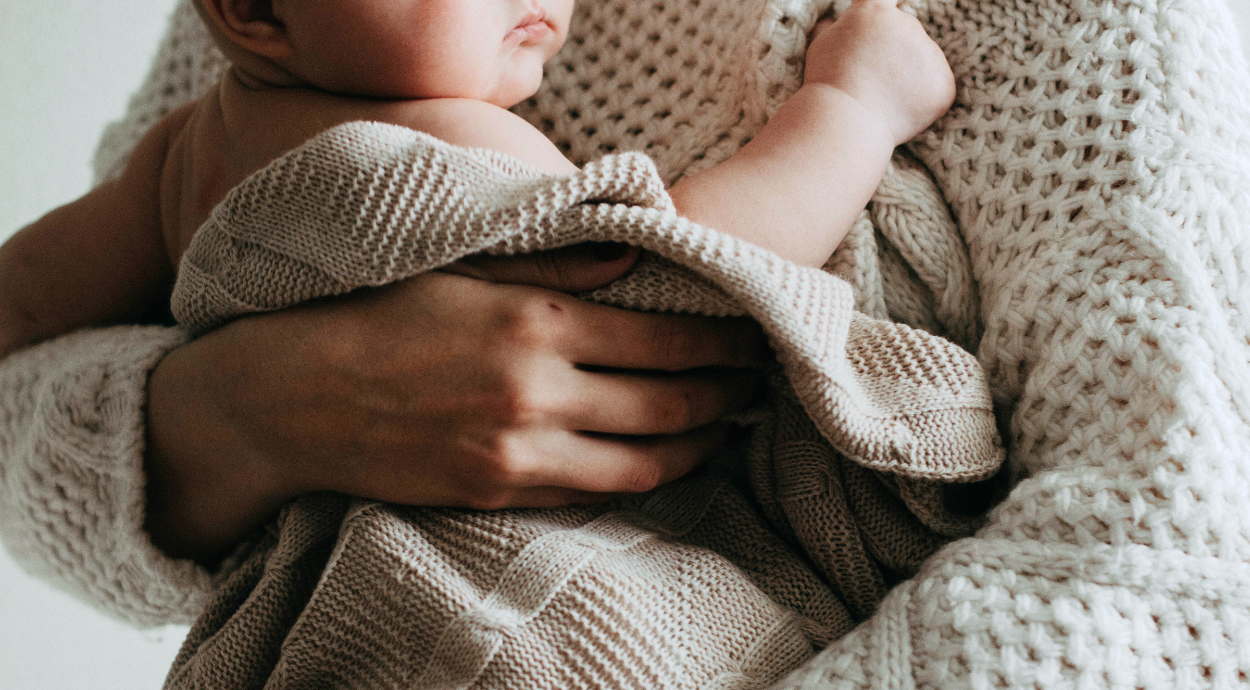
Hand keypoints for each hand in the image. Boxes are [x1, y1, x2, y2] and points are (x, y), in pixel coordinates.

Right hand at [145, 244, 766, 562]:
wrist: (293, 397)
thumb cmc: (379, 315)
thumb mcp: (463, 266)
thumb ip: (556, 261)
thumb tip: (637, 255)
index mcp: (536, 320)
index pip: (666, 339)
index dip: (724, 342)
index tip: (753, 337)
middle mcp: (538, 391)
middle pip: (671, 404)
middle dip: (727, 396)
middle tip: (758, 387)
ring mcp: (519, 452)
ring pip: (644, 463)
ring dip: (698, 447)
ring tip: (726, 430)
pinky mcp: (498, 492)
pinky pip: (593, 494)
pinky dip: (640, 479)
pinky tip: (660, 462)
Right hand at [803, 0, 954, 144]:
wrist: (844, 123)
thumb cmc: (827, 85)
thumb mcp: (821, 44)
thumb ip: (836, 26)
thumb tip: (839, 20)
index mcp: (876, 11)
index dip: (890, 1)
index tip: (893, 5)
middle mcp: (908, 24)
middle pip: (905, 34)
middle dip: (893, 53)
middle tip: (870, 80)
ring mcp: (930, 54)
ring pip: (922, 63)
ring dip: (908, 78)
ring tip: (881, 100)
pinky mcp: (943, 84)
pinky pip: (935, 89)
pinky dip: (921, 101)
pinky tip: (897, 112)